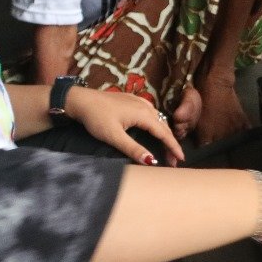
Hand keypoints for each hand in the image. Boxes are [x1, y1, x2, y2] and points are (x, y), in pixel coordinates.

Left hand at [66, 87, 185, 165]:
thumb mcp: (114, 136)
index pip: (164, 133)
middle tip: (172, 160)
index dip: (174, 147)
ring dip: (164, 134)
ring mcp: (139, 101)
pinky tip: (153, 129)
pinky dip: (157, 124)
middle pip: (163, 126)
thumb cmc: (96, 118)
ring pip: (158, 119)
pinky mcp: (132, 100)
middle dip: (170, 143)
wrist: (80, 99)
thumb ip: (133, 149)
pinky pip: (151, 113)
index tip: (181, 159)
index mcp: (143, 114)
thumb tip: (152, 161)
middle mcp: (145, 106)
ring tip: (165, 147)